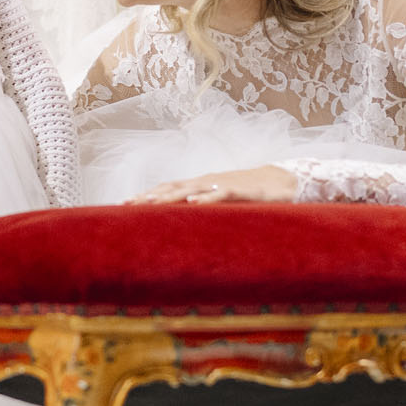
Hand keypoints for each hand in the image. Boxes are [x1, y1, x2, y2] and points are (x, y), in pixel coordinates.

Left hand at [127, 165, 297, 204]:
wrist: (281, 181)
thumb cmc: (248, 194)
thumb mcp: (221, 203)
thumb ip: (203, 210)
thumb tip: (182, 224)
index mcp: (200, 185)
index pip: (168, 189)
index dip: (147, 196)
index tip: (124, 204)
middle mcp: (206, 182)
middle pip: (172, 187)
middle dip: (149, 196)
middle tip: (127, 205)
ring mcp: (221, 184)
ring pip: (191, 188)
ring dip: (169, 195)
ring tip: (150, 202)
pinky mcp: (240, 190)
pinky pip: (220, 193)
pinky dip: (205, 197)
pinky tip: (192, 202)